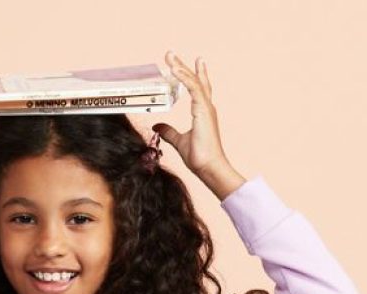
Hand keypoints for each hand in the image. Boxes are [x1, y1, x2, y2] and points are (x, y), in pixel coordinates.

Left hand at [152, 51, 229, 176]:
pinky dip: (184, 78)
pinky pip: (193, 89)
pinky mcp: (203, 111)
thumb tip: (157, 126)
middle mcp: (206, 107)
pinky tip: (175, 70)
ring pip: (193, 81)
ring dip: (181, 67)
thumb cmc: (199, 156)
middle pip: (194, 80)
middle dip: (183, 66)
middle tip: (171, 54)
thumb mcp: (178, 141)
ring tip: (169, 56)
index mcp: (202, 112)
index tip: (182, 64)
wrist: (208, 167)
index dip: (191, 75)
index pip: (196, 88)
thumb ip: (169, 132)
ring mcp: (206, 107)